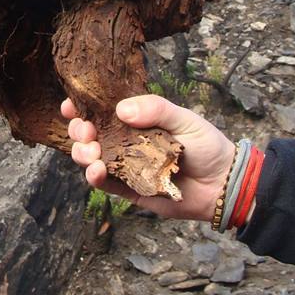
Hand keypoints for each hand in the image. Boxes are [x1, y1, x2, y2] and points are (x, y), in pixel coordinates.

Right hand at [63, 94, 234, 220]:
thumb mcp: (184, 118)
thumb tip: (120, 109)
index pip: (103, 111)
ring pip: (91, 159)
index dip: (82, 107)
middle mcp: (125, 141)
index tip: (71, 105)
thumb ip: (155, 109)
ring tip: (90, 152)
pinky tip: (96, 170)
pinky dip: (95, 177)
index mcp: (137, 120)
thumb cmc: (206, 146)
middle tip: (85, 130)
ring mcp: (126, 166)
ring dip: (83, 154)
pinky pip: (106, 184)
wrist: (223, 184)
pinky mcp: (130, 189)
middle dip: (79, 131)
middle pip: (90, 134)